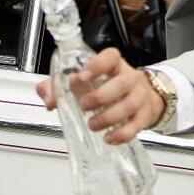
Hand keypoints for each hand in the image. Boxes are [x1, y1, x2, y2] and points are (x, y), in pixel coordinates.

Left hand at [35, 48, 164, 144]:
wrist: (140, 99)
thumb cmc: (106, 88)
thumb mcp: (83, 82)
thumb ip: (59, 86)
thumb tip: (49, 99)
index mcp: (114, 66)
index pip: (111, 57)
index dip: (98, 64)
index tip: (82, 76)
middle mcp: (130, 78)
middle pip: (123, 82)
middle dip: (101, 96)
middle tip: (84, 106)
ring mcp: (139, 96)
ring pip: (130, 104)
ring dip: (109, 117)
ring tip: (93, 124)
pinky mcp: (144, 115)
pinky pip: (136, 125)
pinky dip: (121, 134)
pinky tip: (108, 137)